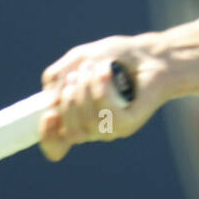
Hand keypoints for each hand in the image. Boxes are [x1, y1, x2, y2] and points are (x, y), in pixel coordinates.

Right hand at [38, 34, 167, 161]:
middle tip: (79, 73)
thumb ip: (57, 77)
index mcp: (75, 118)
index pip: (55, 144)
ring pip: (87, 123)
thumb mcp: (79, 60)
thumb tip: (50, 101)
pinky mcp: (128, 124)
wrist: (151, 54)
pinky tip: (106, 71)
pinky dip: (103, 90)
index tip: (49, 114)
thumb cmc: (116, 58)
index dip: (46, 134)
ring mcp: (110, 128)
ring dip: (86, 90)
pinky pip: (108, 116)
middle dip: (69, 99)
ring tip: (96, 67)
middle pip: (68, 131)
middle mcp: (91, 128)